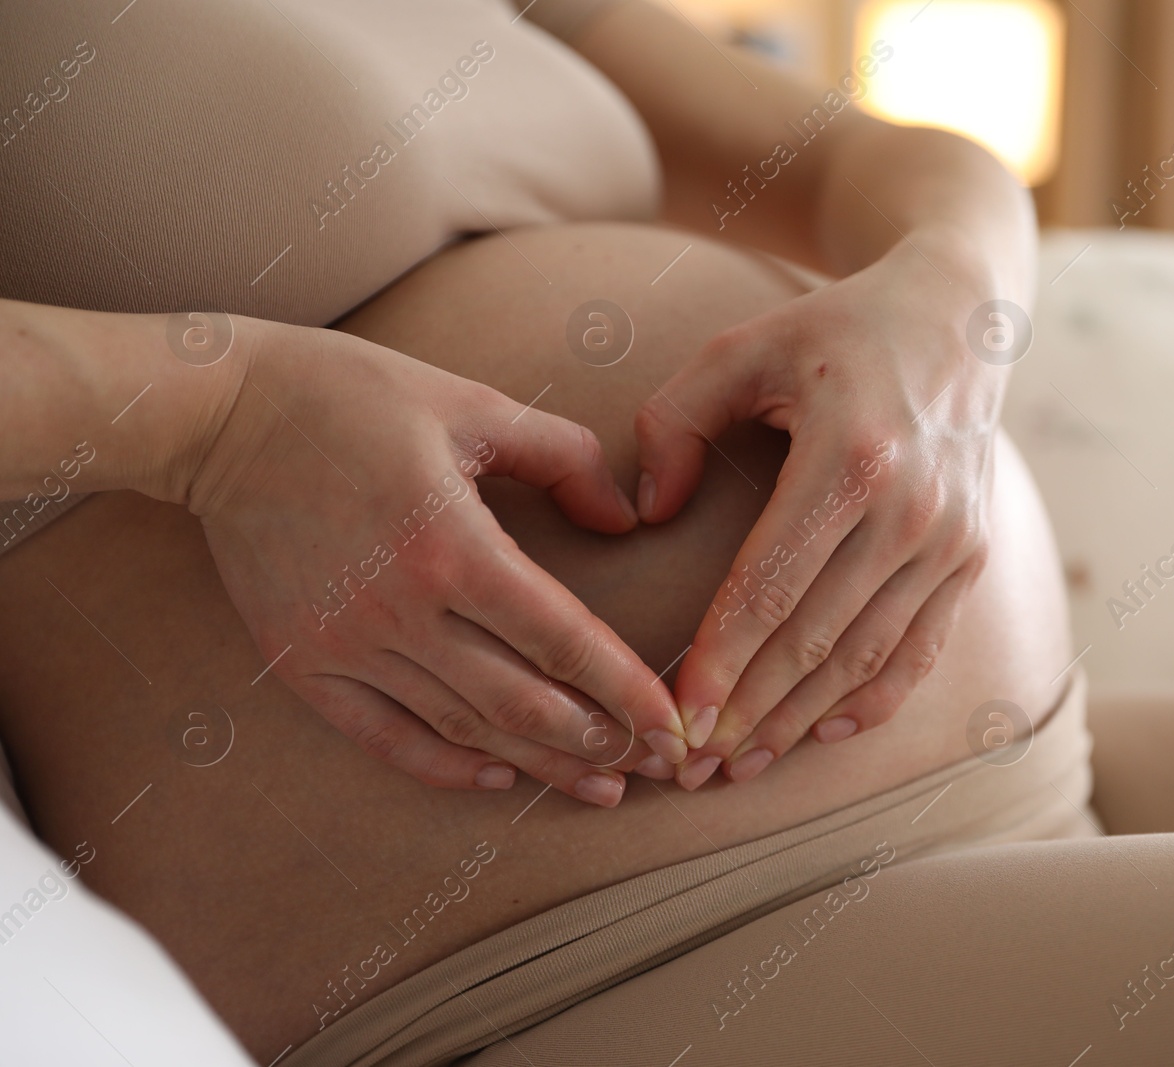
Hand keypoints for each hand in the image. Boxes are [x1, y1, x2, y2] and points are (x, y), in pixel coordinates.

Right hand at [185, 318, 685, 804]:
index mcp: (452, 543)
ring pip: (462, 728)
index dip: (628, 691)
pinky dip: (443, 766)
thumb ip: (563, 458)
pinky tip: (495, 780)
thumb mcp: (473, 405)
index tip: (676, 728)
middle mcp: (400, 609)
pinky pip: (383, 736)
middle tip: (658, 767)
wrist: (221, 415)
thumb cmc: (354, 397)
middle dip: (601, 741)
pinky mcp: (302, 661)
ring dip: (539, 763)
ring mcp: (346, 643)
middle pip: (522, 701)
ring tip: (601, 785)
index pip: (563, 639)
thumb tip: (624, 521)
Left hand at [633, 233, 1005, 787]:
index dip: (721, 660)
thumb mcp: (743, 347)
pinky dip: (873, 701)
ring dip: (800, 720)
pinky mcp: (971, 557)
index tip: (676, 716)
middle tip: (690, 765)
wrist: (961, 318)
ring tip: (740, 763)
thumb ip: (676, 418)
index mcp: (851, 457)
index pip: (772, 585)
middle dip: (748, 711)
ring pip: (867, 658)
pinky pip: (921, 650)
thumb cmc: (836, 332)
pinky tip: (821, 733)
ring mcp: (951, 540)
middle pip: (817, 638)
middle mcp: (913, 509)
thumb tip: (649, 511)